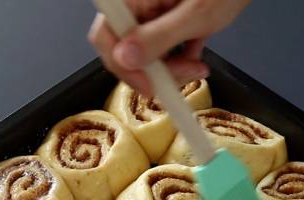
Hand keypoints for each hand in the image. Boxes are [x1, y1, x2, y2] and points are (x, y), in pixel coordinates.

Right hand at [88, 0, 250, 96]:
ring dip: (170, 68)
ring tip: (198, 67)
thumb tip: (124, 59)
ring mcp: (150, 10)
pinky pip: (160, 46)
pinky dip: (177, 58)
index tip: (150, 86)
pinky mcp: (165, 17)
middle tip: (186, 75)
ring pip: (144, 52)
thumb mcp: (195, 14)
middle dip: (155, 71)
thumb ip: (157, 38)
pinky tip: (197, 58)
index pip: (105, 37)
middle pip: (125, 49)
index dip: (124, 67)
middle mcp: (136, 3)